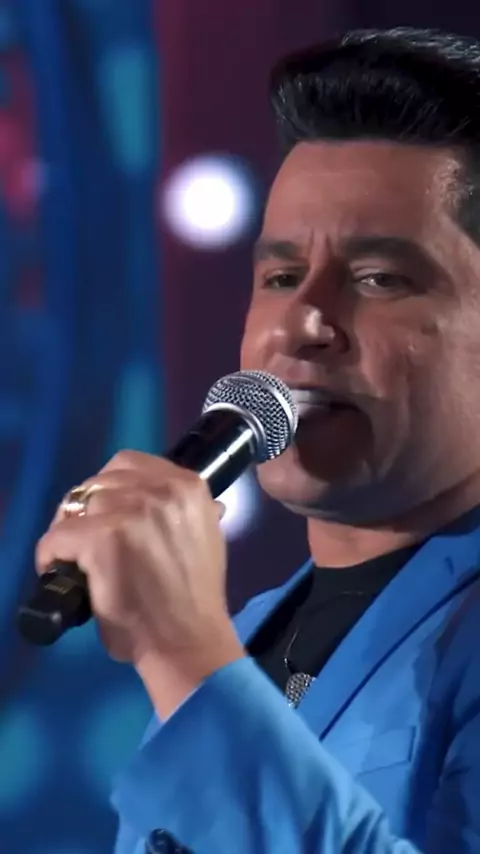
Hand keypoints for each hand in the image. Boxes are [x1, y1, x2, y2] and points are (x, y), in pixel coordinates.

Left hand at [36, 450, 244, 717]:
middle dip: (87, 510)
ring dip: (70, 532)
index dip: (111, 489)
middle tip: (83, 541)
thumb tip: (172, 505)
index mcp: (188, 486)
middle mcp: (161, 489)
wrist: (188, 641)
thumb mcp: (204, 538)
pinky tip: (59, 572)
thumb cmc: (194, 600)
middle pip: (99, 482)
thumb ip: (183, 514)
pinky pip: (57, 537)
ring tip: (73, 559)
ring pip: (77, 507)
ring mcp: (130, 511)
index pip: (129, 464)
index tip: (105, 515)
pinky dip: (51, 555)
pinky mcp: (101, 537)